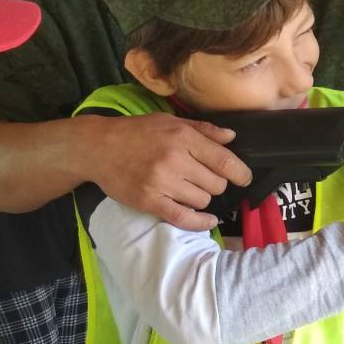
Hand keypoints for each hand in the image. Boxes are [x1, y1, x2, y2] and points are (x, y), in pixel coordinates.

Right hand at [89, 113, 252, 232]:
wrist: (98, 148)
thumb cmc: (136, 132)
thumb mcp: (170, 121)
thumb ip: (203, 130)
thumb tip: (232, 137)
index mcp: (184, 138)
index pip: (224, 161)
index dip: (240, 173)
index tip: (244, 178)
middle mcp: (176, 160)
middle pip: (216, 184)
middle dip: (216, 184)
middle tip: (205, 180)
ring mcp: (162, 182)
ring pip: (202, 201)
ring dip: (202, 199)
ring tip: (190, 190)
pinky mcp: (150, 201)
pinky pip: (183, 218)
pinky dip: (200, 222)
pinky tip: (208, 220)